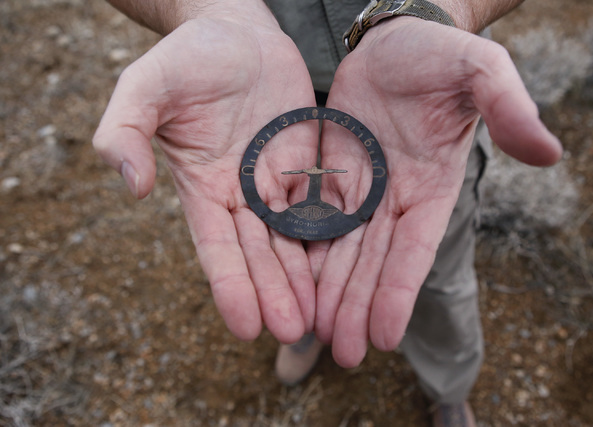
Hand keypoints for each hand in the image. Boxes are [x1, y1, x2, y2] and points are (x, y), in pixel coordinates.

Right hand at [93, 5, 318, 343]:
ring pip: (292, 240)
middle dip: (274, 293)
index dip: (231, 286)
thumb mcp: (146, 84)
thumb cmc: (189, 56)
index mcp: (201, 185)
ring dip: (303, 280)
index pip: (216, 246)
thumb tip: (131, 186)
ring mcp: (273, 182)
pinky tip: (344, 271)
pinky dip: (329, 240)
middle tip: (294, 334)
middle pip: (259, 254)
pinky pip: (320, 207)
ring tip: (320, 318)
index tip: (246, 327)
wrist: (236, 30)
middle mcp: (238, 194)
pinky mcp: (303, 166)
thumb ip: (125, 130)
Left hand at [311, 18, 562, 366]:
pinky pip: (315, 218)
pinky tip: (292, 283)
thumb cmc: (438, 53)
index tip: (384, 337)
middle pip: (373, 262)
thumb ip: (510, 107)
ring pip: (341, 248)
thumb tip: (551, 152)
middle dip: (358, 307)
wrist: (395, 38)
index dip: (398, 292)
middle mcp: (396, 197)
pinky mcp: (332, 173)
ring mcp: (362, 187)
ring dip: (329, 291)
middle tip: (342, 354)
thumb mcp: (478, 70)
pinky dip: (305, 251)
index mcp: (432, 185)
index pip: (414, 249)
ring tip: (313, 333)